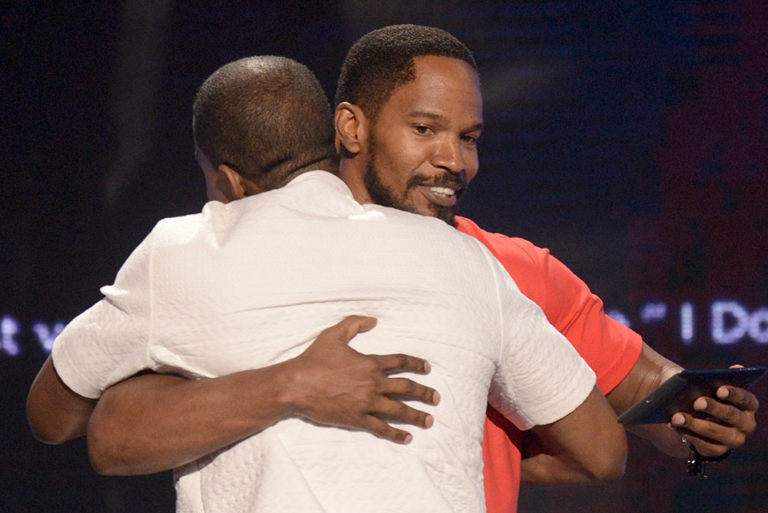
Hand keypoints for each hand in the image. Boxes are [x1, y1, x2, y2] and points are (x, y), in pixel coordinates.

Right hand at [285, 315, 439, 443]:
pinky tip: (407, 438)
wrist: (296, 384)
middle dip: (425, 393)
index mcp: (370, 362)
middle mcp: (373, 382)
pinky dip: (396, 434)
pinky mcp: (357, 418)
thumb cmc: (313, 359)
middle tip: (437, 398)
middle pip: (407, 388)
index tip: (427, 368)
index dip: (416, 364)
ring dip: (417, 415)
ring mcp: (367, 402)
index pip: (400, 362)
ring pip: (399, 410)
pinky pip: (381, 428)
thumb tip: (373, 320)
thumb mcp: (333, 334)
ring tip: (430, 420)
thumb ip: (354, 323)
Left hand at [669, 366, 758, 456]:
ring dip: (695, 424)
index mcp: (748, 404)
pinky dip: (687, 434)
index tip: (719, 389)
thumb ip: (709, 377)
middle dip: (713, 408)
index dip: (733, 393)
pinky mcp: (719, 450)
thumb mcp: (706, 383)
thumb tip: (702, 374)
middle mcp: (746, 423)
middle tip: (697, 402)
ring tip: (676, 416)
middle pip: (731, 415)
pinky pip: (705, 445)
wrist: (693, 414)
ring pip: (716, 432)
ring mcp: (734, 439)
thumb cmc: (703, 392)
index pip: (745, 398)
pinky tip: (674, 425)